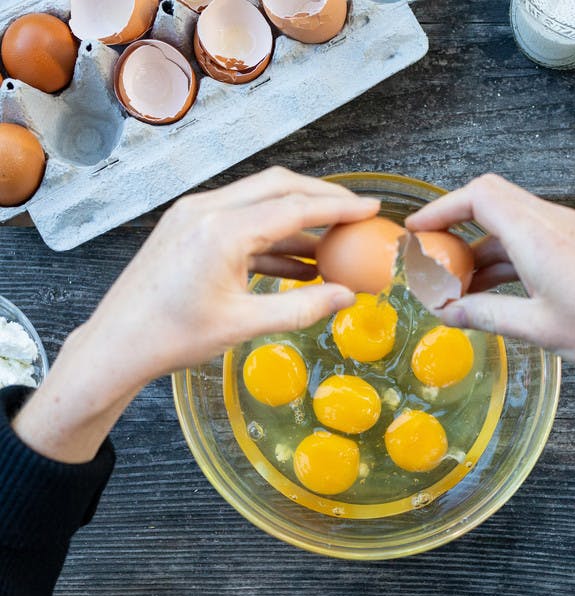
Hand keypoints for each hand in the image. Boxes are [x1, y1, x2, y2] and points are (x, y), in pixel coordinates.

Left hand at [13, 167, 378, 461]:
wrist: (119, 343)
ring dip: (297, 220)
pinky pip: (241, 221)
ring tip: (331, 246)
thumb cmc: (173, 337)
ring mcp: (194, 215)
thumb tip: (346, 297)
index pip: (295, 206)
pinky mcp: (189, 227)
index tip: (369, 208)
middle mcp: (207, 209)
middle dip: (322, 198)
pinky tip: (296, 263)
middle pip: (278, 187)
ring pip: (259, 201)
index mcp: (222, 230)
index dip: (339, 207)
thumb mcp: (245, 325)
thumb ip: (302, 308)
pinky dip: (272, 237)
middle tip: (355, 214)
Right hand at [406, 174, 574, 445]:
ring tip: (454, 282)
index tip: (416, 229)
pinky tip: (489, 288)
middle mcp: (553, 222)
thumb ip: (485, 315)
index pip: (478, 196)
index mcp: (538, 236)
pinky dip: (503, 257)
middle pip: (491, 201)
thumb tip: (447, 312)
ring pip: (509, 222)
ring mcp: (568, 232)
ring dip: (479, 246)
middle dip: (455, 223)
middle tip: (430, 253)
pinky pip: (529, 239)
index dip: (441, 208)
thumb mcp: (536, 328)